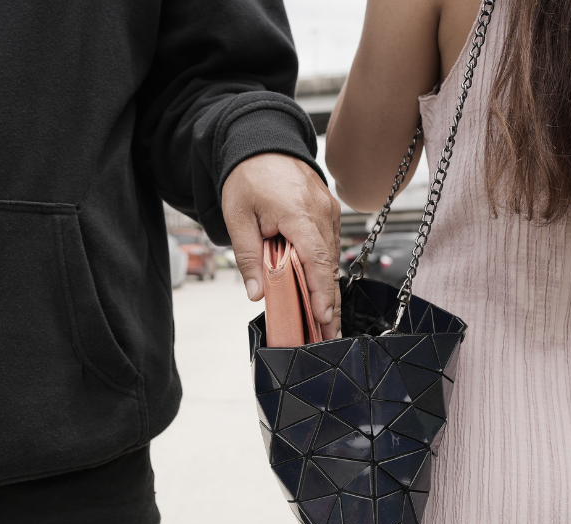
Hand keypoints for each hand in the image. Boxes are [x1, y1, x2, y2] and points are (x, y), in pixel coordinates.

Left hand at [222, 153, 341, 339]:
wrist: (260, 143)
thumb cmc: (248, 176)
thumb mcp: (238, 217)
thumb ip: (247, 256)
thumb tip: (256, 292)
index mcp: (299, 212)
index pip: (316, 260)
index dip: (321, 292)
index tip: (323, 317)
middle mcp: (321, 212)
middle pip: (330, 265)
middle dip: (330, 302)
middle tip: (329, 333)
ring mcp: (328, 210)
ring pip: (332, 257)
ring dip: (329, 288)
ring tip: (326, 321)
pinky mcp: (328, 211)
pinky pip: (330, 244)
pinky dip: (326, 269)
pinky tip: (322, 291)